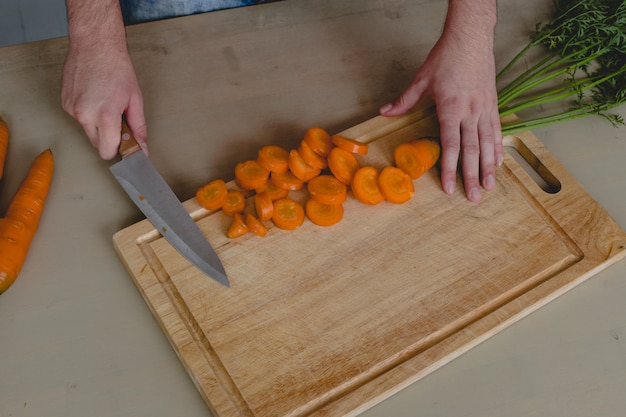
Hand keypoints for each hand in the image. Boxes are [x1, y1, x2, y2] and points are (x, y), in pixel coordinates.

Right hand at [61, 44, 147, 158]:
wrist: (95, 45)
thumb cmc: (117, 68)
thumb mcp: (135, 100)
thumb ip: (138, 127)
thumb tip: (142, 148)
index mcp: (105, 115)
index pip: (107, 151)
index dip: (117, 150)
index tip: (123, 144)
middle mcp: (85, 115)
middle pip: (97, 144)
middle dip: (108, 138)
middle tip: (117, 120)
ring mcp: (72, 109)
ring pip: (87, 131)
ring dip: (97, 125)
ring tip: (105, 103)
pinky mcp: (64, 103)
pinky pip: (78, 118)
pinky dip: (87, 113)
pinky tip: (94, 96)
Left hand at [380, 29, 502, 201]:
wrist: (471, 36)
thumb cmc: (447, 56)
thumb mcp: (422, 79)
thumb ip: (404, 101)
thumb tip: (384, 112)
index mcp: (451, 108)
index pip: (451, 145)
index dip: (450, 168)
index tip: (450, 187)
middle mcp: (470, 111)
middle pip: (472, 150)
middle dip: (471, 176)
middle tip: (474, 197)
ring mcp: (484, 108)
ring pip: (488, 143)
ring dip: (488, 167)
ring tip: (489, 186)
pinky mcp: (493, 103)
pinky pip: (496, 130)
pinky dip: (497, 148)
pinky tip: (498, 162)